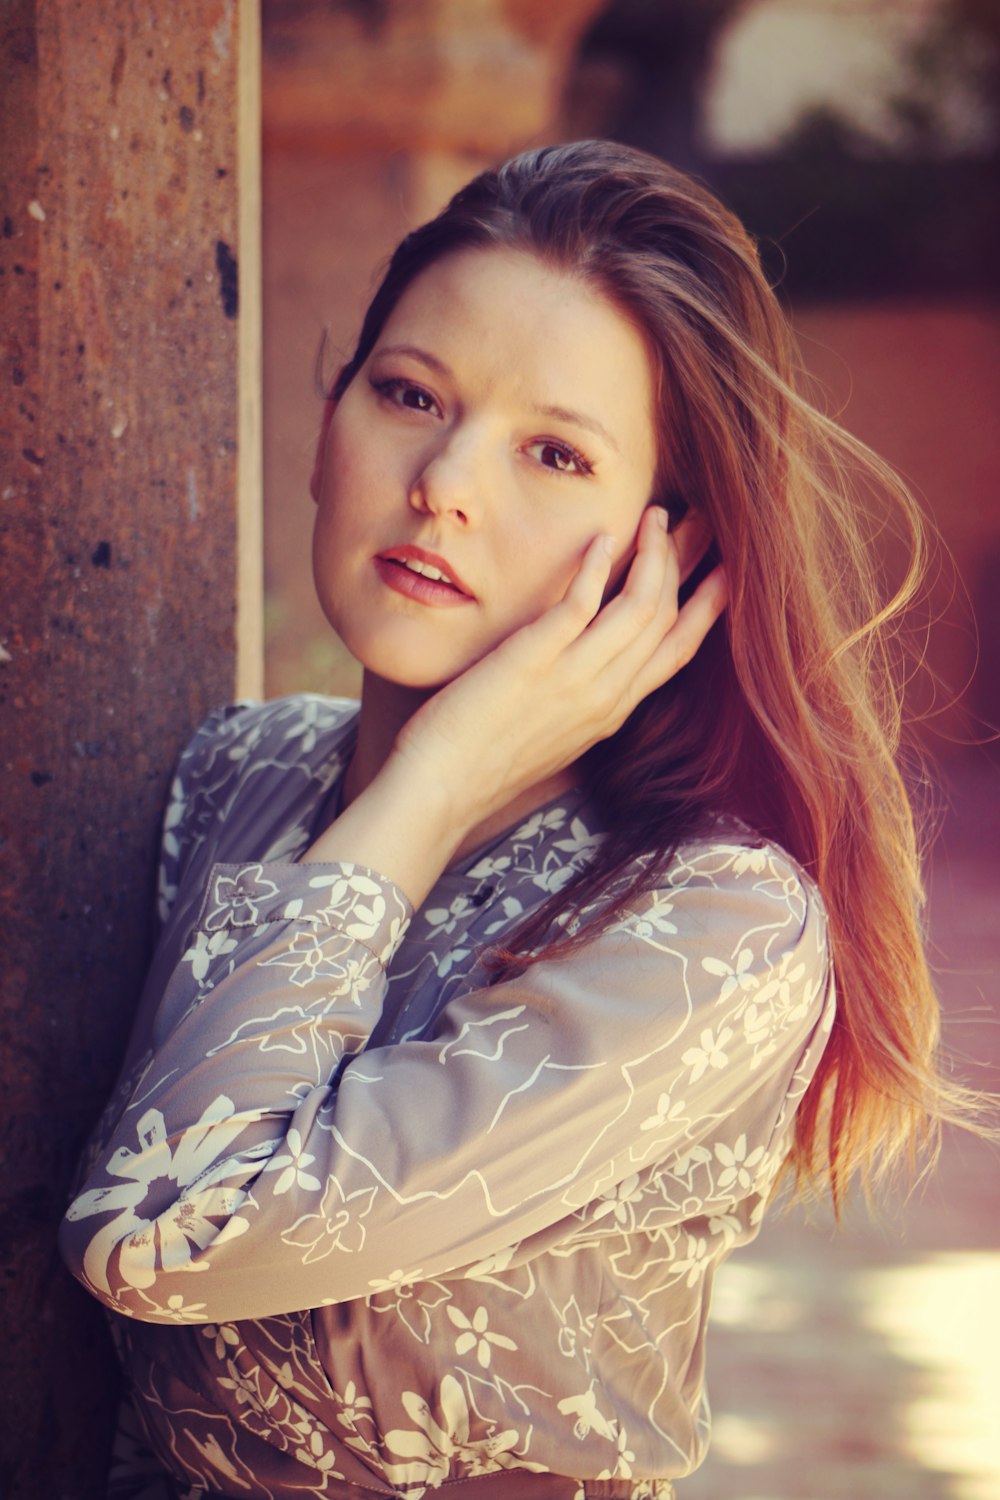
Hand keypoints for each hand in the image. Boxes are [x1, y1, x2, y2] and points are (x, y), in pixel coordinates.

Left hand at [393, 506, 726, 829]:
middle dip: (693, 564)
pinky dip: (598, 566)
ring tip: (656, 515)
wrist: (443, 790)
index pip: (678, 652)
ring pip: (641, 607)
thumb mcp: (553, 734)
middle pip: (669, 619)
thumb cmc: (484, 763)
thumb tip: (585, 665)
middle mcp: (606, 695)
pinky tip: (604, 536)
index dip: (708, 608)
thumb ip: (579, 698)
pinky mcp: (535, 660)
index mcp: (613, 711)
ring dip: (655, 554)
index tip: (726, 571)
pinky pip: (582, 603)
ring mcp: (574, 678)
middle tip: (704, 520)